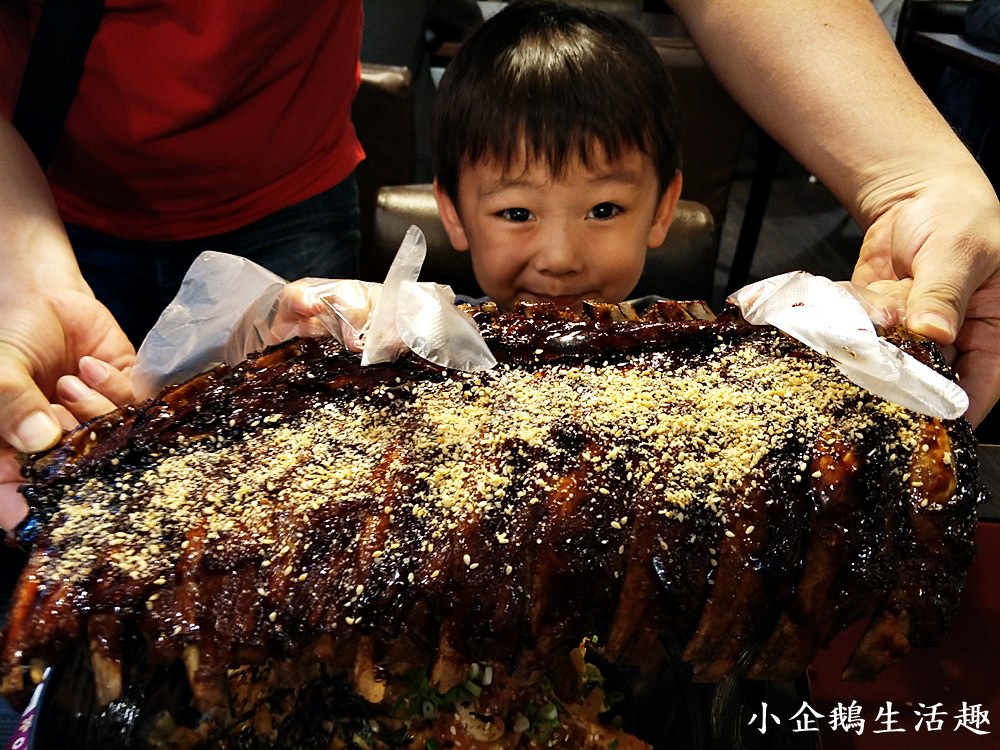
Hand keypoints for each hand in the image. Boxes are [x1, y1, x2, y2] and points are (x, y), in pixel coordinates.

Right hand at [0, 288, 134, 532]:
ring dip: (94, 413)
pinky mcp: (126, 400)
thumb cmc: (7, 335)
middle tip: (62, 418)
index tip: (62, 502)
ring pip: (113, 446)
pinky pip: (136, 411)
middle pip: (80, 482)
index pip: (23, 507)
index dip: (42, 514)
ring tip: (67, 382)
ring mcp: (95, 428)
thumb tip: (40, 439)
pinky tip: (89, 365)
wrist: (41, 296)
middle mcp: (58, 452)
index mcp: (12, 460)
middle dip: (79, 457)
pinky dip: (115, 390)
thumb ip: (10, 402)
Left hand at [853, 169, 999, 426]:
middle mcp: (955, 342)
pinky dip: (857, 319)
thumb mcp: (958, 253)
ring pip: (890, 358)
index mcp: (993, 333)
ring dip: (877, 337)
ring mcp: (913, 335)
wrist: (915, 197)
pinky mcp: (881, 324)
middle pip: (929, 379)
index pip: (981, 387)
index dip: (954, 406)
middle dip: (903, 370)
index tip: (924, 415)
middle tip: (885, 357)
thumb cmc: (957, 218)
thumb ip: (943, 293)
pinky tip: (864, 295)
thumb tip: (934, 331)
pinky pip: (863, 335)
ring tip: (882, 305)